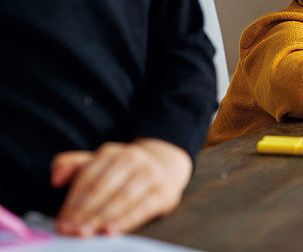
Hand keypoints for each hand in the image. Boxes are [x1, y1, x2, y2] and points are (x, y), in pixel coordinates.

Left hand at [50, 138, 191, 237]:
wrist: (164, 168)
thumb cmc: (122, 172)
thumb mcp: (97, 164)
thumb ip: (71, 166)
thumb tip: (55, 180)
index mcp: (111, 153)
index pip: (87, 178)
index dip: (73, 202)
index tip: (62, 222)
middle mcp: (132, 158)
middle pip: (103, 187)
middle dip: (85, 212)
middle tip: (73, 230)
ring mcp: (150, 173)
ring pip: (123, 198)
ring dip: (103, 217)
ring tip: (89, 233)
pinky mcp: (164, 191)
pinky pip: (143, 208)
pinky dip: (127, 220)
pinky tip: (112, 231)